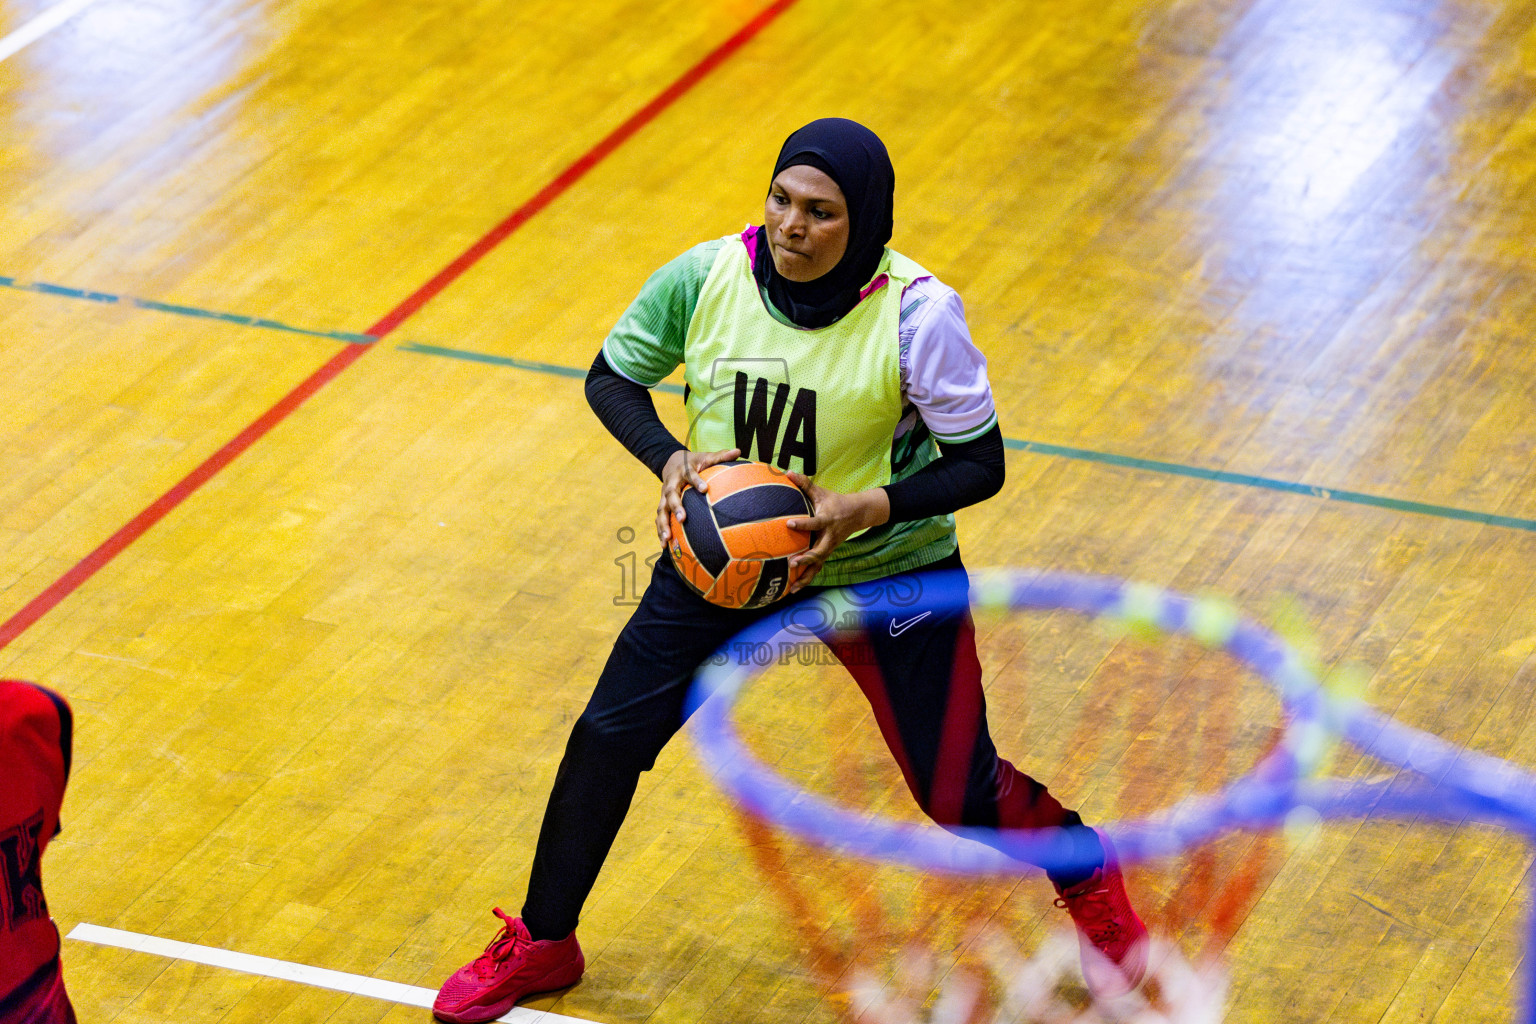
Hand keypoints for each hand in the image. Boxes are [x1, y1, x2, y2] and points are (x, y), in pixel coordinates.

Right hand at [656, 447, 742, 546]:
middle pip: (671, 495)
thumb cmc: (695, 463)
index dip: (696, 481)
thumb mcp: (706, 457)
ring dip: (663, 524)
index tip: (705, 489)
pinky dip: (660, 532)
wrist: (673, 463)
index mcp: (683, 471)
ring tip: (668, 538)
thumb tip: (739, 451)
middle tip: (683, 518)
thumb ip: (721, 456)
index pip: (690, 475)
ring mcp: (664, 496)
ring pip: (661, 510)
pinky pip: (660, 520)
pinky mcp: (662, 506)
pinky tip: (664, 546)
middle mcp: (671, 484)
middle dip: (676, 507)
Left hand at [784, 472, 889, 591]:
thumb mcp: (822, 492)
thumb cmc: (835, 501)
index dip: (802, 524)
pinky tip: (794, 588)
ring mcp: (829, 548)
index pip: (814, 523)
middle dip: (806, 559)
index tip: (789, 523)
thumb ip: (805, 484)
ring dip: (806, 577)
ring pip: (818, 565)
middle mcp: (829, 537)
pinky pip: (816, 568)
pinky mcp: (827, 553)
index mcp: (827, 520)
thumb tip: (787, 472)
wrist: (858, 514)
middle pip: (819, 551)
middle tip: (792, 564)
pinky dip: (806, 579)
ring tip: (792, 588)